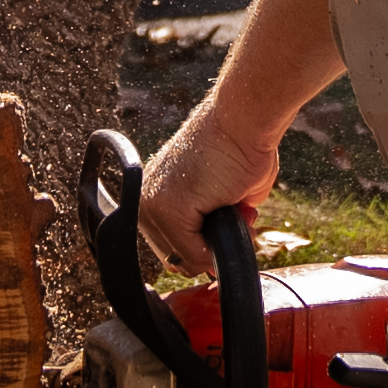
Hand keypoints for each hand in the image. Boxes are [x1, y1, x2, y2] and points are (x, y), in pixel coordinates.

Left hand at [138, 94, 281, 277]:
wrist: (243, 121)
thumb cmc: (239, 150)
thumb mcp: (218, 196)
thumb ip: (207, 229)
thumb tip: (212, 266)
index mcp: (151, 195)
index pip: (169, 247)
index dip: (204, 246)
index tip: (229, 219)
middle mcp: (145, 202)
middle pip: (176, 257)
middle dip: (212, 245)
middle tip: (238, 212)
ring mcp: (153, 207)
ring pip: (186, 259)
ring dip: (219, 243)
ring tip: (237, 205)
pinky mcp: (168, 211)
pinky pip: (196, 253)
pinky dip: (222, 242)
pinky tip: (233, 207)